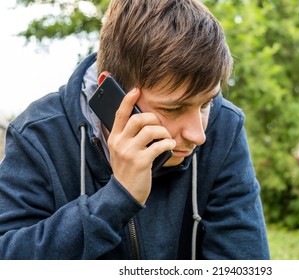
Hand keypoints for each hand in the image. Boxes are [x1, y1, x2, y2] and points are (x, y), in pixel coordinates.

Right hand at [107, 88, 175, 203]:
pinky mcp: (140, 161)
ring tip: (167, 139)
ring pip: (150, 130)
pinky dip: (168, 144)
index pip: (120, 114)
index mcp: (114, 138)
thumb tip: (143, 122)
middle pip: (139, 119)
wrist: (124, 193)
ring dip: (163, 132)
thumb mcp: (121, 152)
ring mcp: (129, 152)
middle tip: (160, 127)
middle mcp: (119, 142)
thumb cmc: (127, 170)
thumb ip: (127, 137)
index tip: (136, 90)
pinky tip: (170, 146)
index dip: (128, 100)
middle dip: (154, 119)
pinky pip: (159, 145)